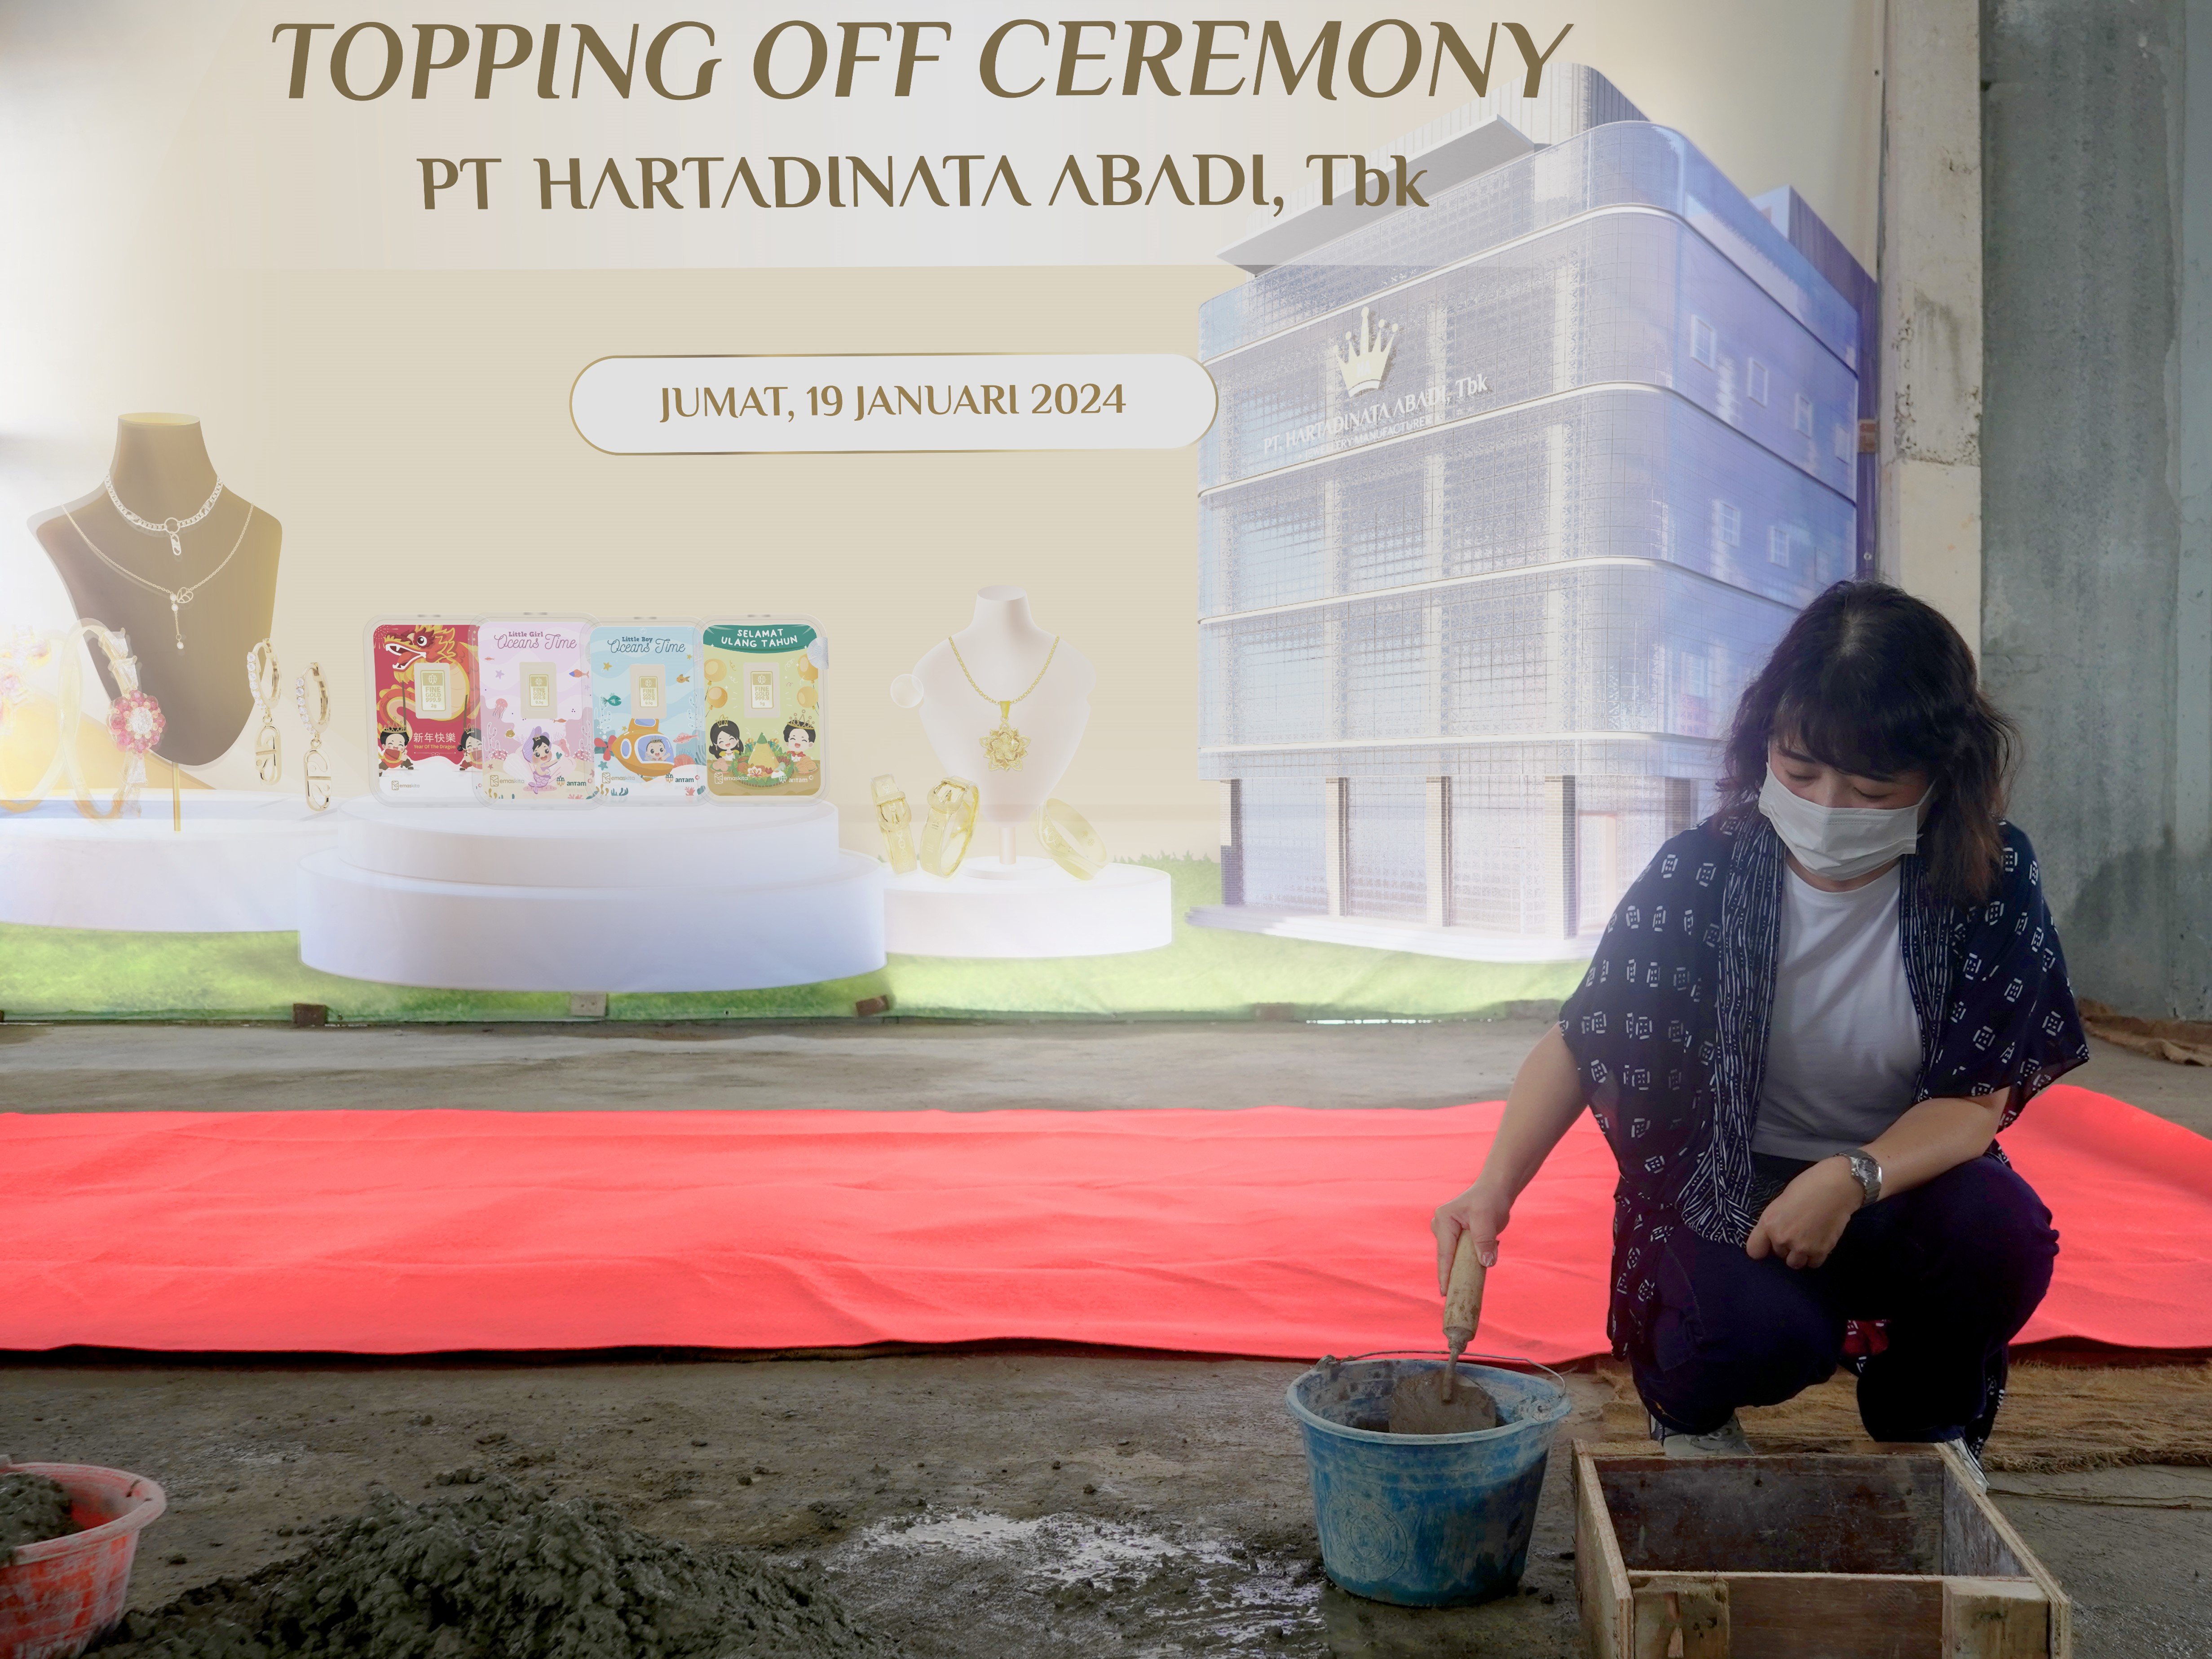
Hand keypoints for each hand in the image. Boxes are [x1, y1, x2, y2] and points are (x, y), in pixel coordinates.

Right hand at [1432, 1183, 1509, 1292]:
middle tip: (1456, 1295)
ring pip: (1454, 1256)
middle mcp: (1441, 1226)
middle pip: (1447, 1256)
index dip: (1445, 1274)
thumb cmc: (1490, 1201)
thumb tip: (1486, 1263)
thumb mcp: (1487, 1219)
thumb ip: (1484, 1241)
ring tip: (1472, 1276)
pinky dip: (1469, 1260)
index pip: (1445, 1252)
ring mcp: (1448, 1231)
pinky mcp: (1456, 1236)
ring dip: (1464, 1266)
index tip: (1445, 1292)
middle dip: (1453, 1273)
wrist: (1495, 1191)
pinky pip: (1461, 1253)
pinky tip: (1479, 1262)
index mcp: (1444, 1220)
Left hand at [1745, 1157, 1862, 1270]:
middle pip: (1778, 1254)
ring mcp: (1802, 1247)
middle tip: (1796, 1232)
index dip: (1761, 1248)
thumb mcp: (1781, 1201)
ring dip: (1799, 1255)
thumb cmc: (1807, 1186)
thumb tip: (1774, 1234)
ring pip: (1795, 1263)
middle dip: (1785, 1246)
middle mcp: (1782, 1238)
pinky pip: (1813, 1263)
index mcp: (1768, 1223)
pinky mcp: (1821, 1251)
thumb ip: (1775, 1221)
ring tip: (1807, 1240)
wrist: (1837, 1187)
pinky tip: (1818, 1243)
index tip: (1767, 1245)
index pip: (1754, 1250)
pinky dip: (1815, 1256)